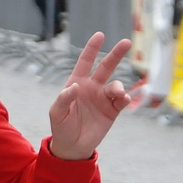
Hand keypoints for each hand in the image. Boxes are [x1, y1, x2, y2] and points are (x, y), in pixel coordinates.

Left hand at [49, 32, 132, 159]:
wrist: (72, 147)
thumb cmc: (61, 127)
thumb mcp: (57, 113)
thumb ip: (64, 99)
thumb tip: (74, 86)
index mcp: (77, 83)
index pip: (85, 62)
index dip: (92, 48)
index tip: (100, 35)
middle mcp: (92, 87)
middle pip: (106, 67)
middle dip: (116, 54)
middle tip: (126, 42)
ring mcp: (103, 98)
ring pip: (116, 85)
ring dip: (118, 87)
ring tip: (118, 94)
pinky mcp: (112, 111)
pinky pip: (122, 101)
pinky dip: (125, 98)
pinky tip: (124, 99)